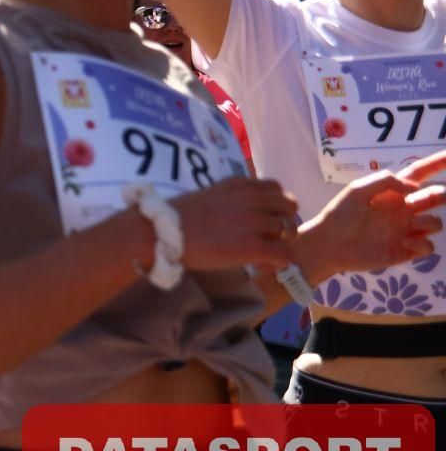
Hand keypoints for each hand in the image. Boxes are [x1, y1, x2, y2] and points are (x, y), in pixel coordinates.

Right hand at [170, 177, 297, 270]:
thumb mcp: (209, 195)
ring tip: (261, 255)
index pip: (276, 189)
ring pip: (289, 230)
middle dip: (283, 221)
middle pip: (290, 206)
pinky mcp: (252, 246)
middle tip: (267, 237)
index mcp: (240, 184)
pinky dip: (280, 262)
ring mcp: (254, 222)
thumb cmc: (174, 217)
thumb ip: (231, 200)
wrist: (159, 232)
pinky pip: (285, 254)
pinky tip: (262, 265)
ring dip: (279, 243)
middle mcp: (252, 198)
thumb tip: (238, 216)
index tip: (262, 220)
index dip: (274, 206)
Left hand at [301, 154, 445, 277]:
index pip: (420, 173)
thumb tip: (414, 187)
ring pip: (436, 223)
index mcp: (393, 192)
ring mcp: (406, 230)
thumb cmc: (340, 215)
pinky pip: (428, 246)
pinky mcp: (405, 250)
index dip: (438, 163)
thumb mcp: (358, 190)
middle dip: (442, 195)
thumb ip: (385, 181)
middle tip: (422, 201)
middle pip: (436, 197)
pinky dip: (421, 243)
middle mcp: (403, 209)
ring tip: (410, 222)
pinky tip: (403, 241)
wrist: (329, 245)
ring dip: (429, 221)